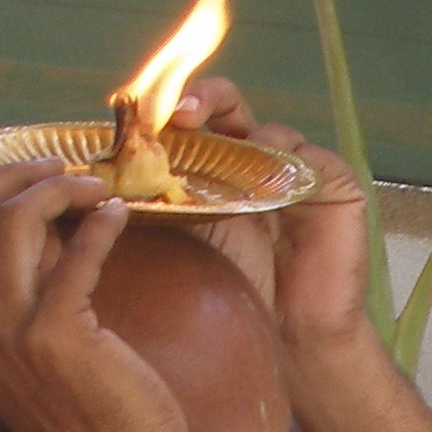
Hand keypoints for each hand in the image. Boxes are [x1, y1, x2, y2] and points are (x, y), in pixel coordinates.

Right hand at [0, 162, 190, 431]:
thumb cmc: (87, 411)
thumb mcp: (29, 348)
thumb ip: (19, 290)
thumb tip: (35, 219)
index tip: (21, 178)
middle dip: (15, 175)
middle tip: (61, 168)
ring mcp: (6, 331)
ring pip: (11, 219)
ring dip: (56, 189)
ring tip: (92, 187)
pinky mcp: (57, 334)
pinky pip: (75, 252)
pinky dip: (99, 223)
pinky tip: (118, 216)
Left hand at [165, 75, 374, 355]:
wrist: (293, 331)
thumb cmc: (241, 288)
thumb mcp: (186, 233)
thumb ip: (156, 197)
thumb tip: (97, 175)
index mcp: (219, 164)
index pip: (195, 117)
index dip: (170, 108)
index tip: (143, 119)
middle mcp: (256, 157)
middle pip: (230, 104)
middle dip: (203, 100)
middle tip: (178, 117)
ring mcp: (296, 168)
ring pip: (270, 131)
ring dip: (245, 151)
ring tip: (226, 184)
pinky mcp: (334, 182)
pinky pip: (310, 157)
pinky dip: (288, 168)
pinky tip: (270, 194)